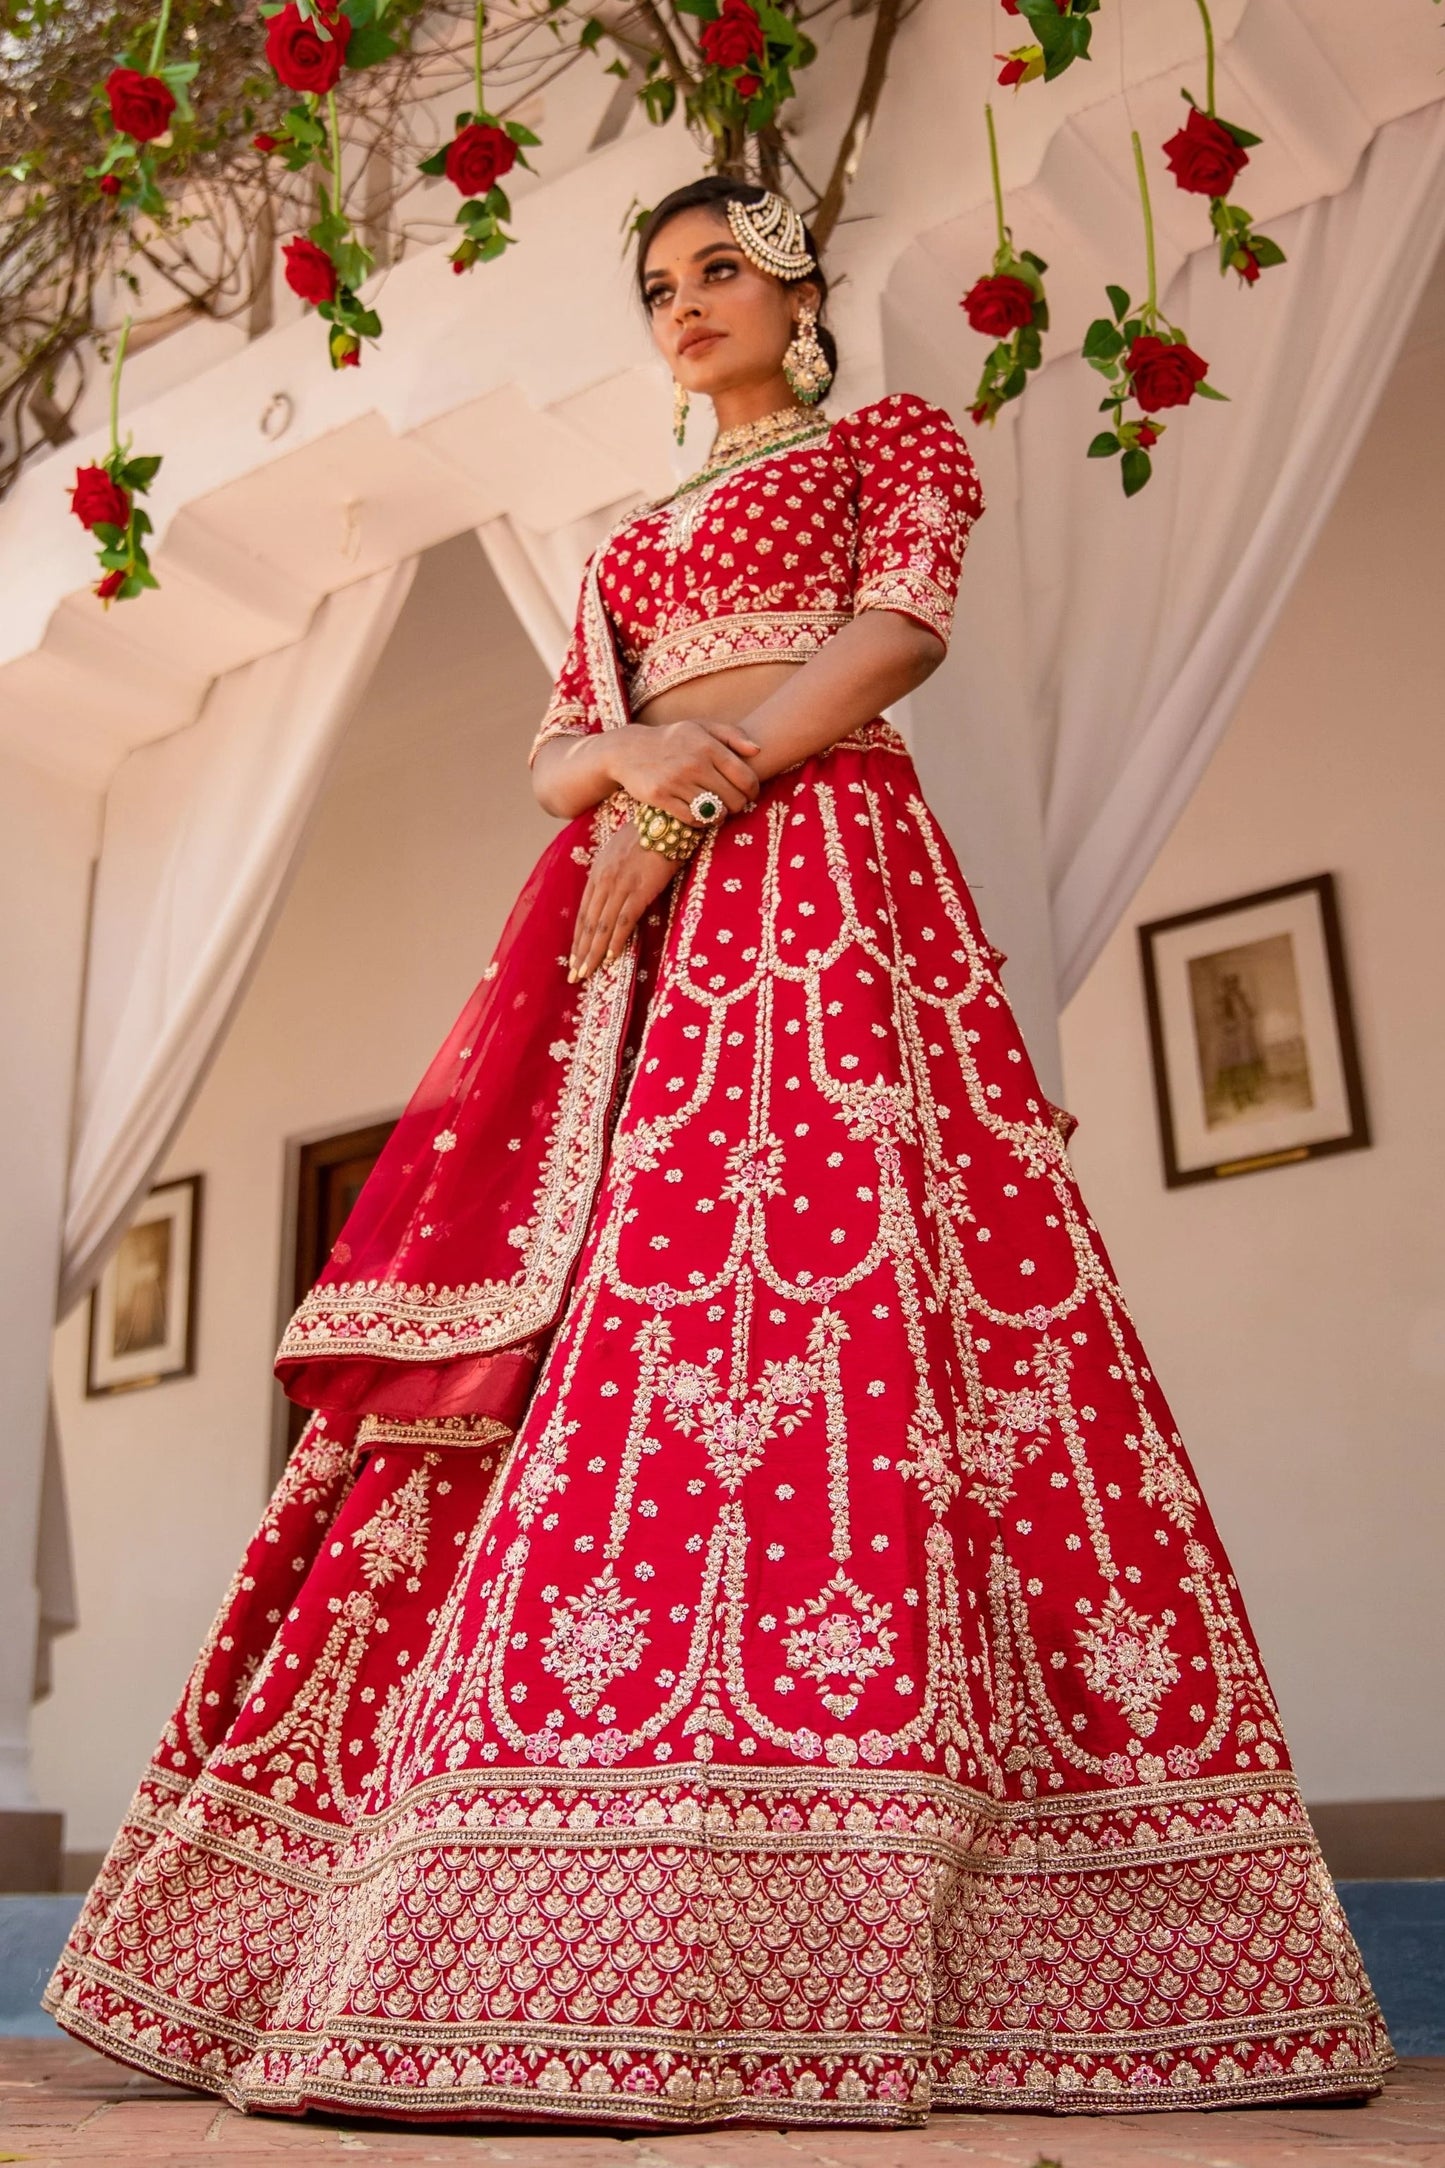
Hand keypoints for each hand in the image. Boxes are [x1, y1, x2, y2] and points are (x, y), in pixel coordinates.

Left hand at [569, 820, 677, 982]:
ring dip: (593, 953)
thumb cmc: (648, 834)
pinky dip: (616, 940)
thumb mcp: (620, 851)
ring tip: (587, 973)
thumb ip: (611, 872)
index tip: (574, 957)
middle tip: (575, 975)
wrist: (667, 821)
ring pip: (601, 926)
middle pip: (588, 923)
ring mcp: (620, 886)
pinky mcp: (639, 890)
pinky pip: (624, 921)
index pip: (584, 912)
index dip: (578, 938)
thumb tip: (610, 892)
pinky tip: (610, 958)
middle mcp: (604, 881)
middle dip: (581, 952)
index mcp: (598, 872)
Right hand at [610, 717, 760, 826]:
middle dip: (737, 805)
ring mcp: (676, 781)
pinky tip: (699, 813)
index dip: (753, 791)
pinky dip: (700, 821)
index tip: (749, 794)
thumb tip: (758, 750)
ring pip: (715, 812)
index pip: (746, 778)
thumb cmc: (672, 740)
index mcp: (708, 745)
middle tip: (732, 803)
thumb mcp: (701, 727)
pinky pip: (693, 819)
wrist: (629, 750)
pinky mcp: (661, 797)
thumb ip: (732, 735)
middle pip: (734, 799)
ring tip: (716, 808)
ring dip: (719, 814)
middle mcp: (694, 763)